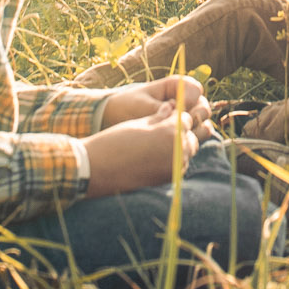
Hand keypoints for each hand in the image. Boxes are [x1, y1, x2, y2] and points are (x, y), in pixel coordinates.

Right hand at [83, 99, 201, 196]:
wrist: (98, 169)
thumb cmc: (116, 140)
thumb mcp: (139, 123)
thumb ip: (159, 117)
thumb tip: (171, 108)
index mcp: (170, 131)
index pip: (186, 119)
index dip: (176, 116)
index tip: (165, 116)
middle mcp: (177, 151)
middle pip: (191, 137)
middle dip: (181, 133)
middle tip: (162, 131)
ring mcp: (173, 168)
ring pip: (186, 153)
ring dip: (178, 147)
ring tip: (158, 145)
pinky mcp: (167, 181)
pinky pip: (178, 166)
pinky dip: (173, 161)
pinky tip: (156, 157)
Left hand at [100, 74, 206, 132]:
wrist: (115, 120)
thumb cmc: (127, 107)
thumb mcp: (141, 106)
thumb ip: (160, 109)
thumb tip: (179, 113)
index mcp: (176, 87)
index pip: (195, 90)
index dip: (190, 100)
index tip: (178, 109)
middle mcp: (185, 102)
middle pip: (203, 108)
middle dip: (195, 116)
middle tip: (180, 124)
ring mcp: (186, 119)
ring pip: (202, 125)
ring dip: (194, 131)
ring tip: (176, 136)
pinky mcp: (183, 134)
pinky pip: (194, 138)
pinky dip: (188, 141)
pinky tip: (173, 145)